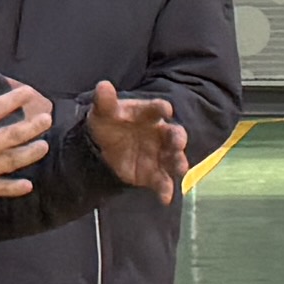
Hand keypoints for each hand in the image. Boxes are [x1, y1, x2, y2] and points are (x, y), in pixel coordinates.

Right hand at [0, 68, 54, 213]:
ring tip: (44, 147)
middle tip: (46, 120)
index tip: (28, 93)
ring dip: (30, 154)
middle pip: (13, 135)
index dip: (14, 99)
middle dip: (32, 126)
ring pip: (12, 161)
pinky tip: (27, 185)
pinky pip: (0, 189)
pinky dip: (15, 188)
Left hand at [86, 83, 192, 202]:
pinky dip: (166, 190)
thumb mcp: (103, 112)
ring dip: (178, 162)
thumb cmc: (110, 123)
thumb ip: (104, 101)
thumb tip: (103, 85)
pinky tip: (165, 198)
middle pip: (173, 134)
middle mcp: (159, 133)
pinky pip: (163, 182)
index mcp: (148, 114)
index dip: (161, 109)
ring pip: (173, 158)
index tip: (165, 109)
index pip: (157, 109)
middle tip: (179, 141)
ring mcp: (159, 154)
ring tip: (181, 168)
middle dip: (177, 137)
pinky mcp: (154, 173)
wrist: (103, 148)